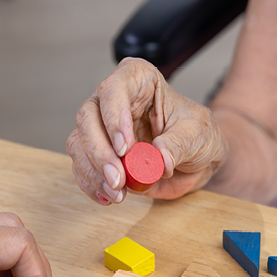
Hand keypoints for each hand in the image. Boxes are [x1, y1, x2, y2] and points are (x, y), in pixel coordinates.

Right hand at [66, 58, 227, 204]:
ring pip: (78, 143)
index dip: (114, 116)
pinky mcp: (98, 154)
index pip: (115, 88)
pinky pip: (81, 167)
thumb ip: (178, 144)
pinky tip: (108, 197)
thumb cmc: (198, 135)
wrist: (197, 160)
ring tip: (118, 193)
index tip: (125, 147)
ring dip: (94, 171)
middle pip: (88, 117)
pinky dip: (91, 184)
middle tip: (118, 178)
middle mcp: (113, 100)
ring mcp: (102, 127)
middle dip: (100, 151)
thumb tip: (158, 158)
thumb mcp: (198, 135)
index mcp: (139, 80)